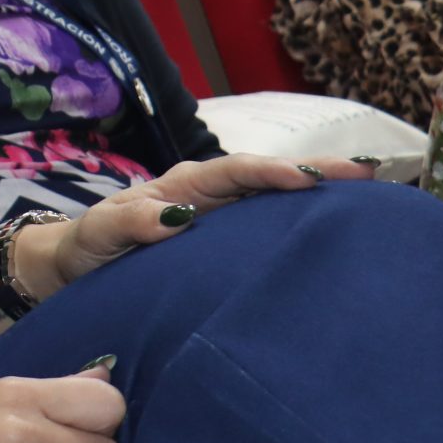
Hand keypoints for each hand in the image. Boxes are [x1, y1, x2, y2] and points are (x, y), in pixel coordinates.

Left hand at [36, 153, 372, 291]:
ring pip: (274, 201)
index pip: (235, 172)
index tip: (310, 178)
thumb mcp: (103, 233)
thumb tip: (173, 218)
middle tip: (366, 173)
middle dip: (314, 173)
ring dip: (316, 196)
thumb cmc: (90, 246)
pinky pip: (267, 228)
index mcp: (181, 186)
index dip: (272, 172)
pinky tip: (332, 234)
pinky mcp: (224, 247)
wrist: (76, 270)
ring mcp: (220, 220)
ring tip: (367, 196)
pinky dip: (299, 224)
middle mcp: (207, 196)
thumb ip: (130, 223)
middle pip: (267, 178)